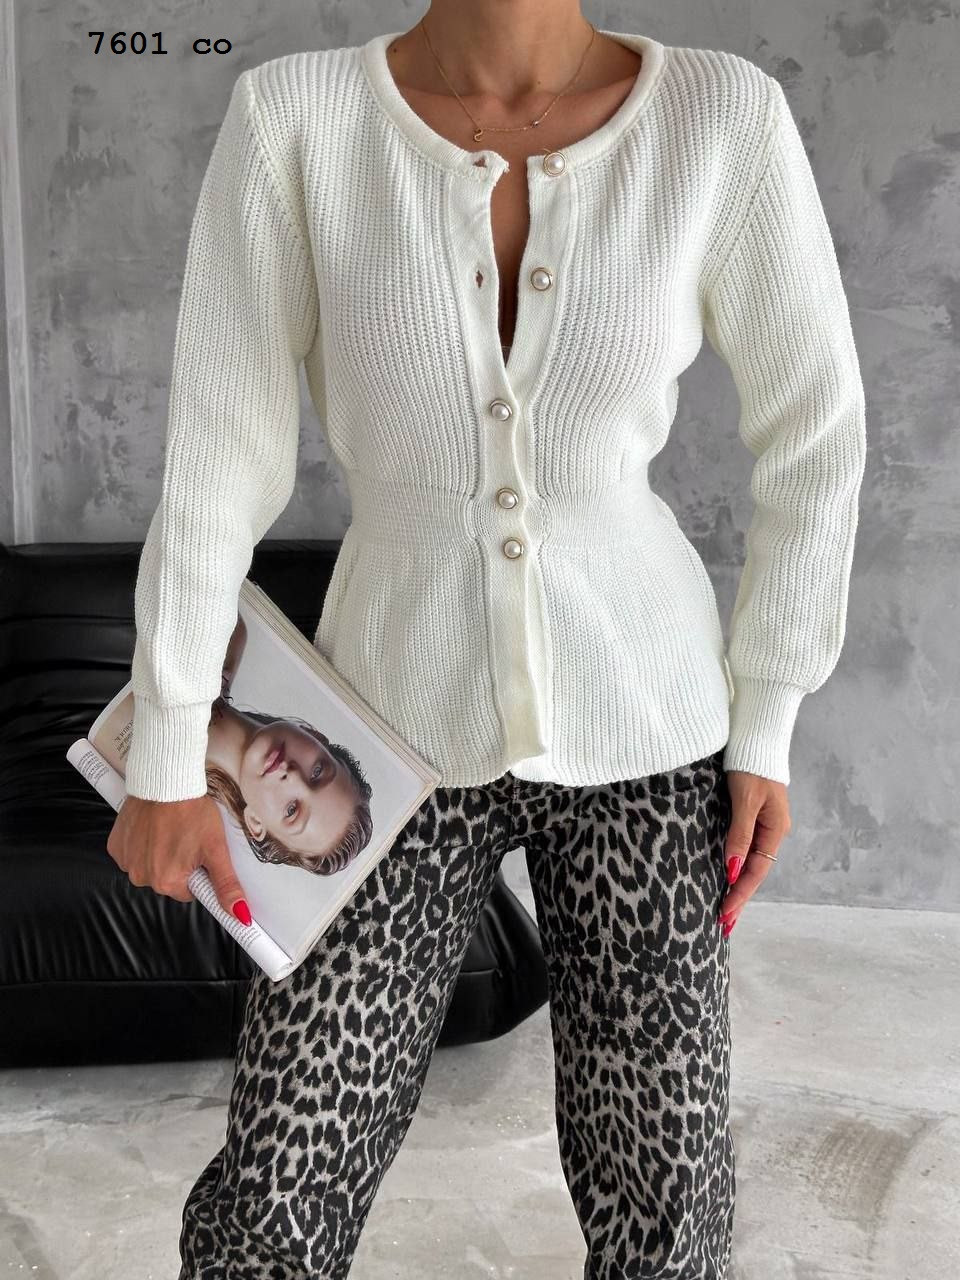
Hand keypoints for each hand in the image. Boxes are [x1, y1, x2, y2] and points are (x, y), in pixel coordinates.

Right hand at [106, 792, 251, 924]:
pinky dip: (142, 843)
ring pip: (149, 866)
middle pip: (168, 880)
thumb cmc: (191, 812)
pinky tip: (152, 827)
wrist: (165, 781)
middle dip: (179, 863)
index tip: (200, 855)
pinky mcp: (115, 845)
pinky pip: (132, 853)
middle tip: (187, 837)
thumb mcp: (215, 849)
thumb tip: (239, 915)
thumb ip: (226, 884)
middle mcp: (141, 877)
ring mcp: (126, 861)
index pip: (189, 891)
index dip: (198, 873)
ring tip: (170, 829)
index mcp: (166, 882)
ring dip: (159, 853)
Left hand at [717, 770, 791, 937]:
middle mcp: (772, 832)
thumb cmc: (750, 766)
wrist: (755, 738)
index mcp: (775, 830)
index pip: (756, 871)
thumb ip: (740, 833)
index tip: (724, 914)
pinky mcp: (751, 817)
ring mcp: (763, 825)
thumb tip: (732, 869)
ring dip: (736, 886)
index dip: (739, 894)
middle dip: (739, 898)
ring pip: (749, 863)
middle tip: (724, 925)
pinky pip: (744, 850)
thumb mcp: (745, 800)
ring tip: (725, 910)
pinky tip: (726, 877)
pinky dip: (735, 867)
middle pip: (754, 873)